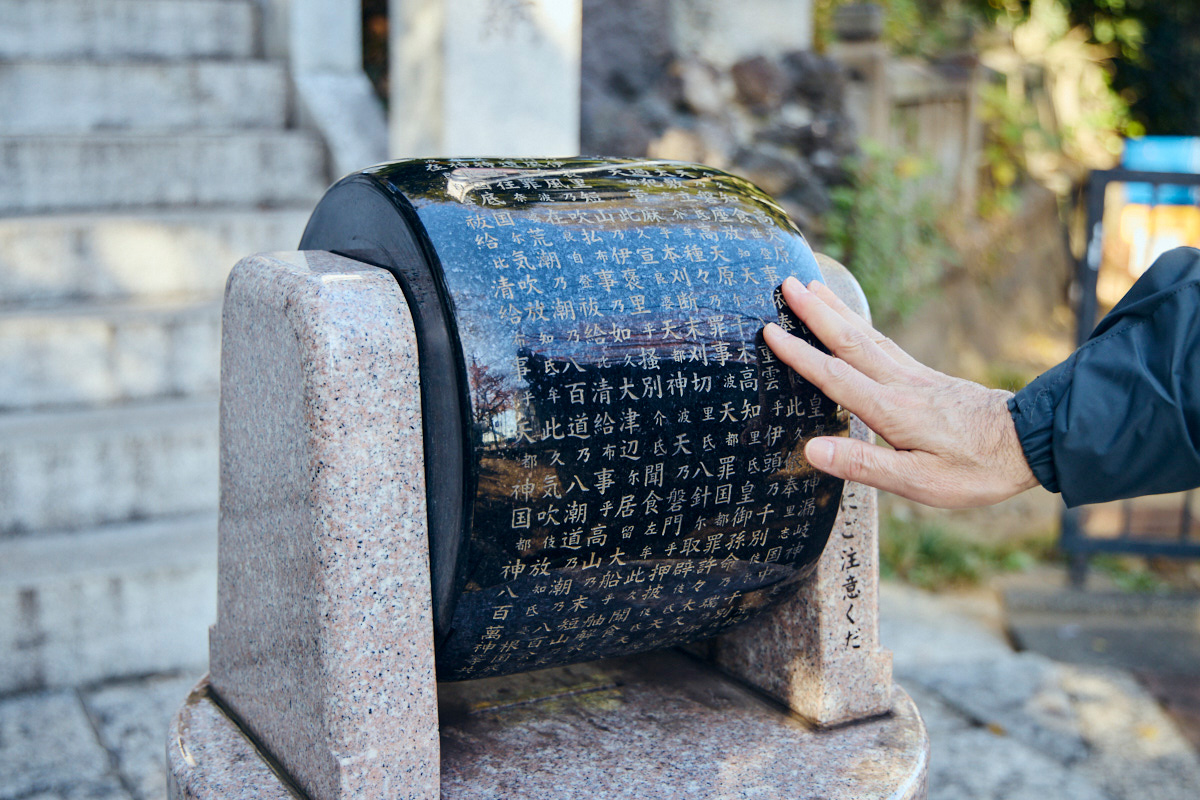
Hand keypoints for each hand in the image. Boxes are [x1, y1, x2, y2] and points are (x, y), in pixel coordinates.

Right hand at [763, 276, 1039, 507]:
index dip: (799, 355)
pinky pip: (885, 343)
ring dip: (836, 310)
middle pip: (850, 341)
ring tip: (812, 287)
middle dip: (815, 312)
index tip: (770, 330)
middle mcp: (900, 385)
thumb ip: (863, 464)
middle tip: (786, 283)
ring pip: (867, 336)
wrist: (1032, 444)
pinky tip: (854, 321)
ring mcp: (916, 377)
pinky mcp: (927, 378)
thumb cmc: (976, 470)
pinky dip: (862, 325)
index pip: (835, 377)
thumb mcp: (920, 482)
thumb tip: (812, 450)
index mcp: (892, 411)